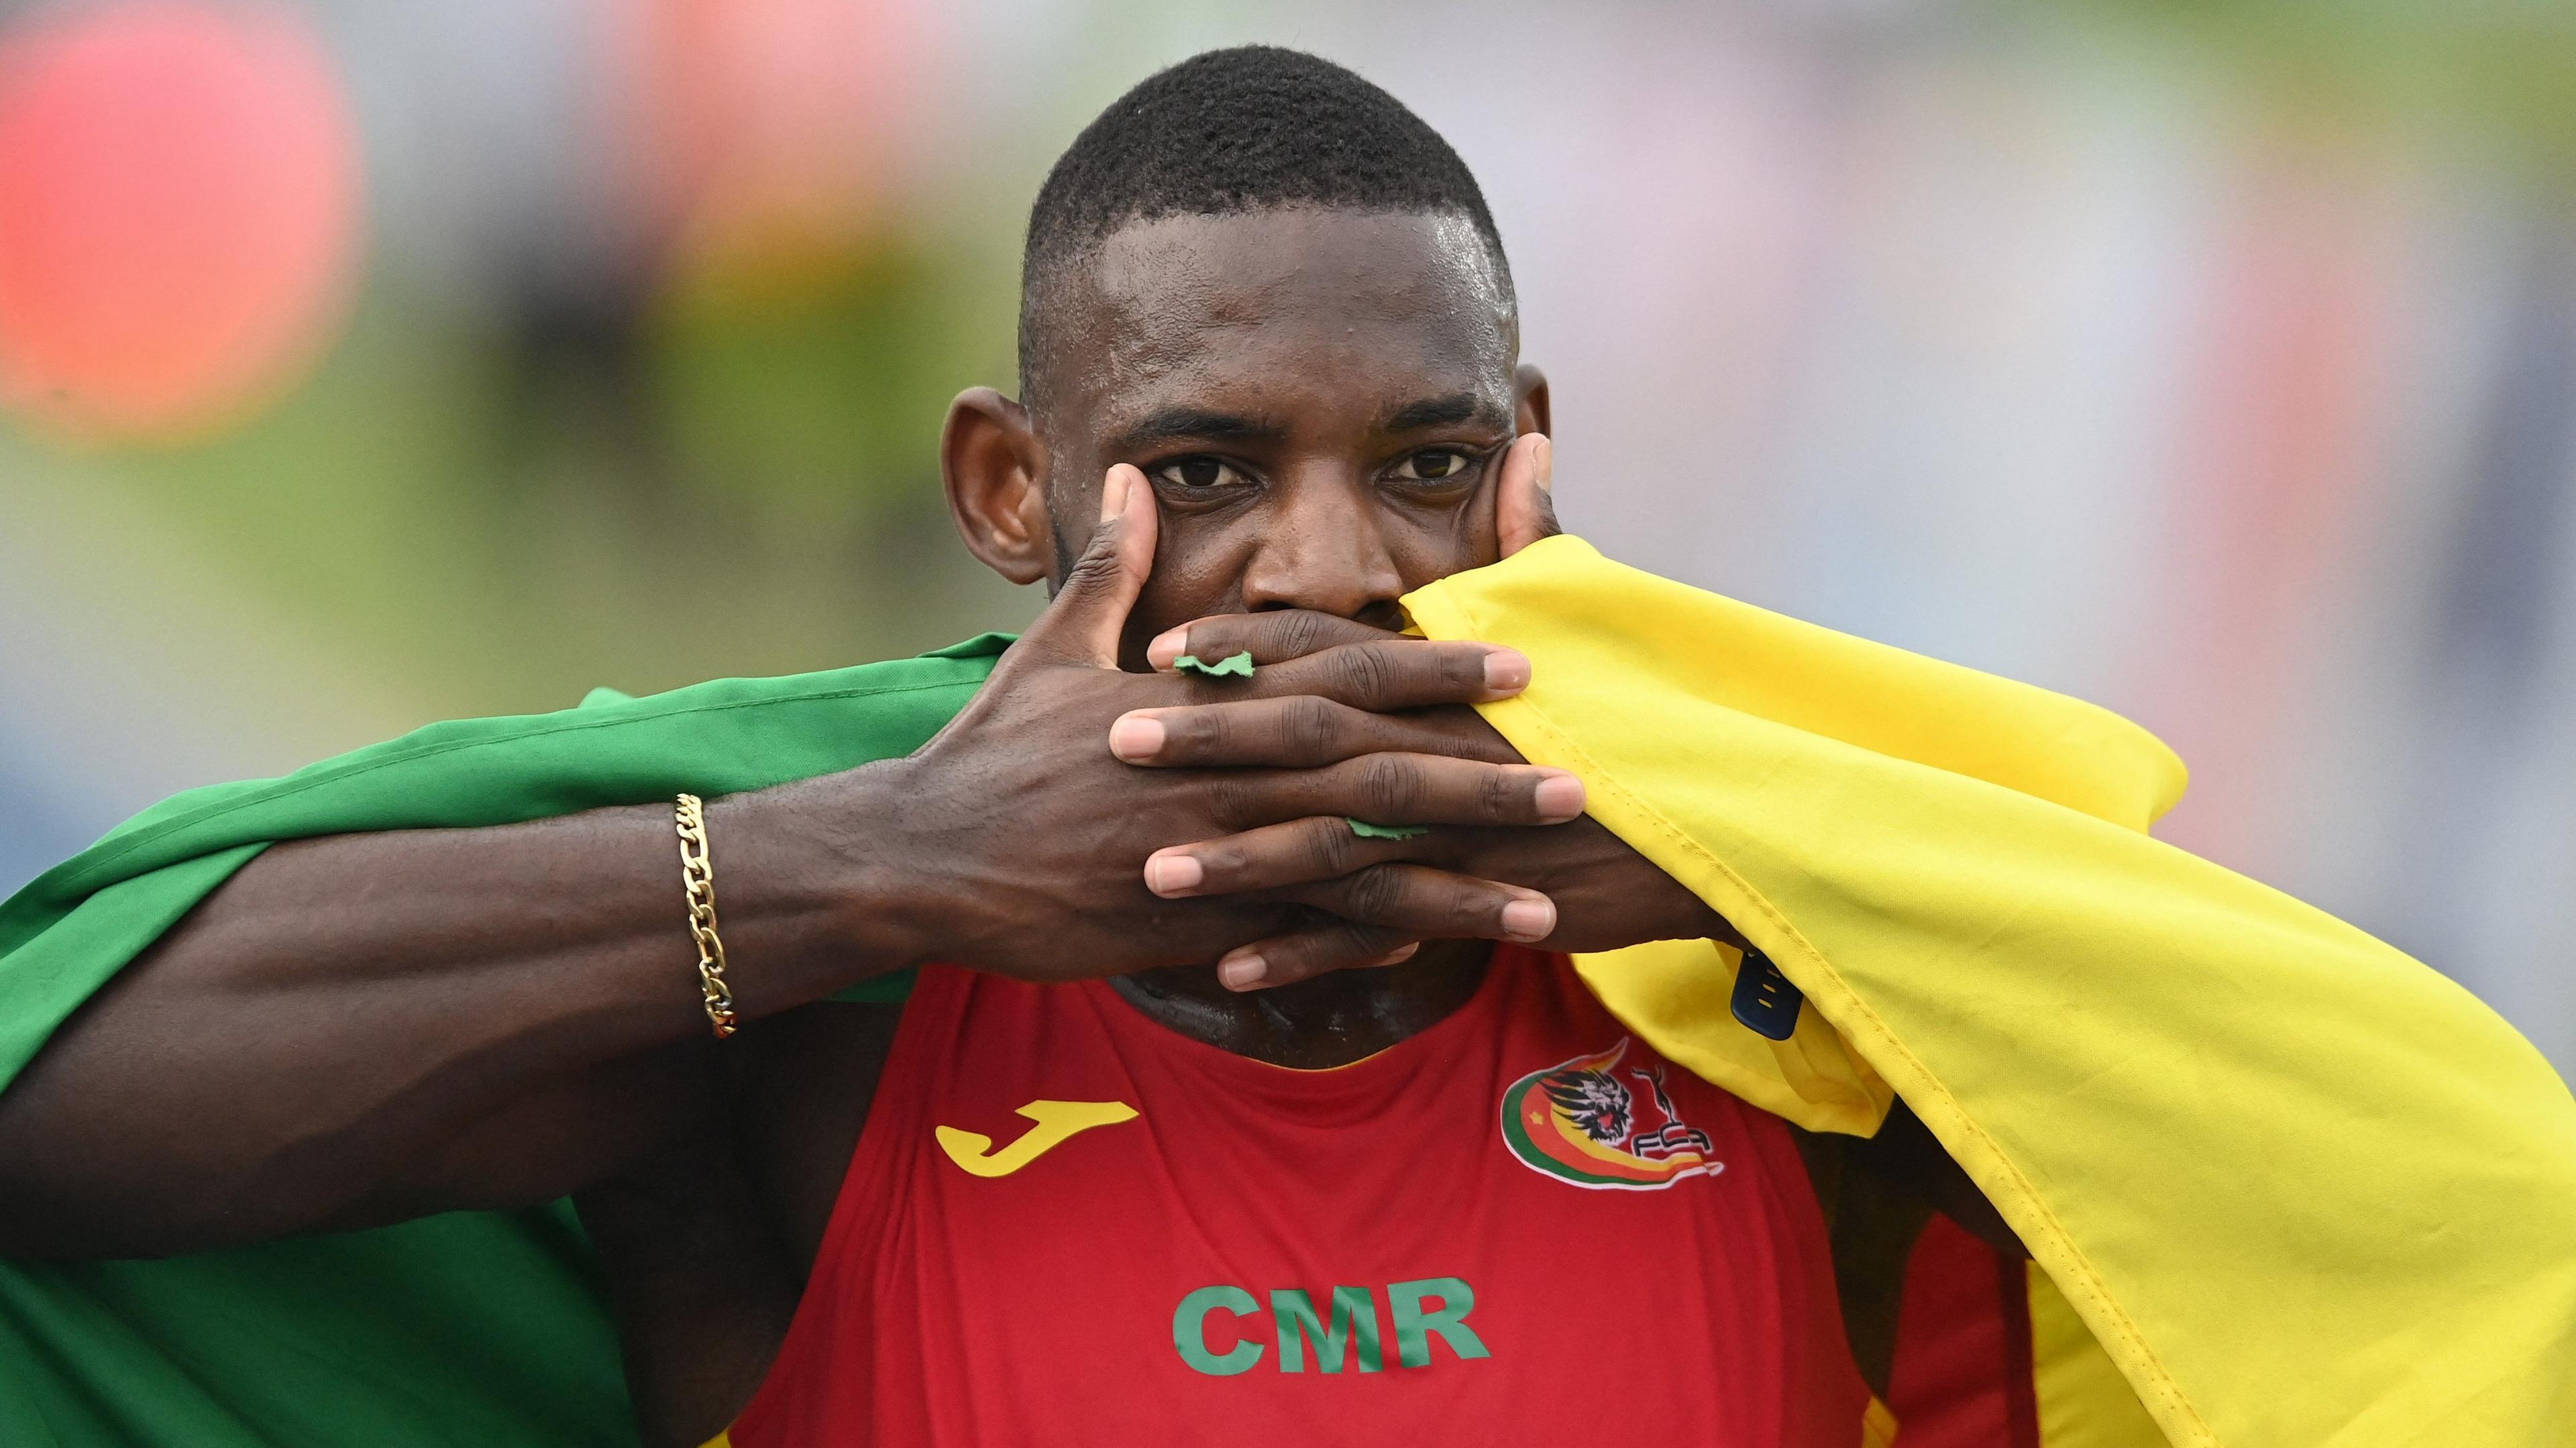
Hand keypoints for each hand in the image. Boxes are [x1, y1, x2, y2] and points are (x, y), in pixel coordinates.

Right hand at [846, 464, 1585, 984]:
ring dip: (1454, 881)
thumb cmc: (989, 753)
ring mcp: (1204, 856)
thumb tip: (1127, 477)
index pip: (1338, 676)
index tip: (1518, 660)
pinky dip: (1365, 940)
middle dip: (1479, 777)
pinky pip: (1291, 936)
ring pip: (1353, 865)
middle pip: (1372, 771)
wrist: (920, 858)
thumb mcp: (1050, 647)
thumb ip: (1109, 565)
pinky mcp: (1183, 925)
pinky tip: (1439, 950)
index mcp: (1199, 701)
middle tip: (1577, 781)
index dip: (1433, 668)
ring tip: (1542, 896)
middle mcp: (1217, 774)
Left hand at [1104, 436, 1731, 989]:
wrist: (1721, 822)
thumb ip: (1535, 543)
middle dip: (1210, 735)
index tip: (1162, 647)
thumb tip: (1528, 447)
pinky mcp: (1479, 903)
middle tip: (1115, 736)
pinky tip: (1228, 963)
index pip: (1335, 647)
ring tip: (1150, 868)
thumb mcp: (1590, 622)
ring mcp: (1458, 828)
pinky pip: (1374, 934)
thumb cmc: (1642, 718)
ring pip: (1331, 841)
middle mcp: (1443, 745)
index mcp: (1451, 679)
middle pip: (1310, 734)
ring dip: (1236, 857)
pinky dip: (1303, 952)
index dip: (1245, 646)